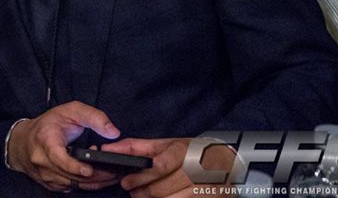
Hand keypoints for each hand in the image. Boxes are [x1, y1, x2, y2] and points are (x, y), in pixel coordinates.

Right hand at [7, 101, 121, 191]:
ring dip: (94, 181)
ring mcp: (45, 175)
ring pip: (74, 185)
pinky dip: (86, 184)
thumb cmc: (48, 124)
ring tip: (109, 173)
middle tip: (114, 172)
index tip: (88, 170)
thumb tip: (113, 132)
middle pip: (71, 175)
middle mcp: (42, 161)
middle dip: (95, 176)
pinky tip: (96, 176)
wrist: (23, 141)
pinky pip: (72, 188)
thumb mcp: (70, 110)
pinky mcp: (50, 185)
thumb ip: (93, 117)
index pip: (58, 158)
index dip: (74, 166)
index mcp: (45, 141)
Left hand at [105, 137, 235, 197]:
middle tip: (133, 192)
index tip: (126, 182)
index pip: (160, 165)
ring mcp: (205, 188)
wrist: (227, 163)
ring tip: (144, 197)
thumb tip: (110, 148)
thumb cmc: (192, 152)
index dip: (141, 176)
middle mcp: (197, 169)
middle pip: (163, 188)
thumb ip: (138, 147)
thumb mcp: (166, 144)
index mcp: (184, 150)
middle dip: (143, 192)